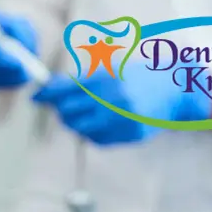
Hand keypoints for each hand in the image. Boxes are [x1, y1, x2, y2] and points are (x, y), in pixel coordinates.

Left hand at [32, 63, 211, 144]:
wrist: (175, 88)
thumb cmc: (137, 77)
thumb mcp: (109, 70)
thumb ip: (78, 82)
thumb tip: (45, 92)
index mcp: (106, 78)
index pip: (65, 88)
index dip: (46, 94)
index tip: (35, 98)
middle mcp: (112, 98)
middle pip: (68, 112)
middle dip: (64, 111)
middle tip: (69, 108)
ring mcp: (121, 118)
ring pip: (81, 130)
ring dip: (79, 124)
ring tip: (92, 115)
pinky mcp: (130, 133)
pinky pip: (98, 140)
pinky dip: (95, 134)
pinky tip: (107, 124)